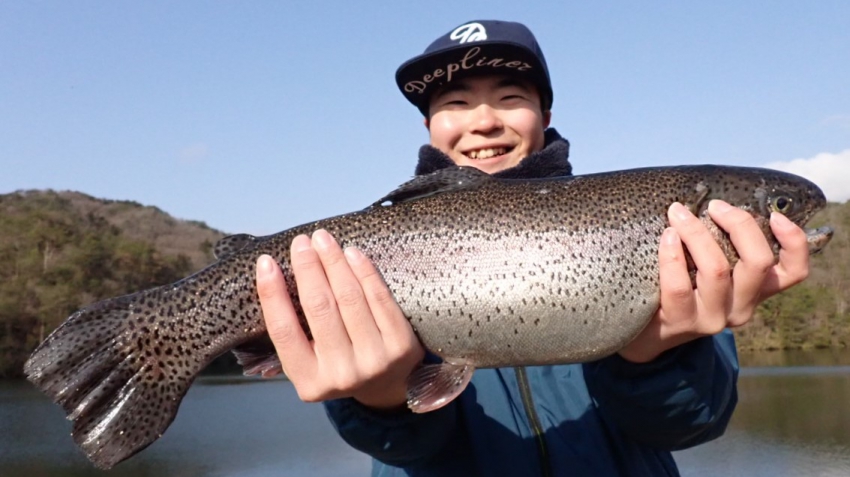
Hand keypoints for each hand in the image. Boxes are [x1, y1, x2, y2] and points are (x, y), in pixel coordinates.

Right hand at [256, 229, 423, 409]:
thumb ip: (294, 330)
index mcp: (308, 381)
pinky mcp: (401, 345)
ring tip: (323, 240)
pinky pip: (379, 298)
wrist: (390, 386)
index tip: (266, 261)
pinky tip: (352, 253)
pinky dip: (364, 271)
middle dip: (307, 267)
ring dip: (334, 262)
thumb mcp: (311, 362)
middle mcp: (340, 374)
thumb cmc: (340, 363)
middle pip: (318, 307)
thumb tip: (272, 273)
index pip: (283, 331)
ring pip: (349, 298)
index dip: (272, 293)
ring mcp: (373, 361)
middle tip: (301, 241)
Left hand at [618, 200, 809, 362]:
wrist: (648, 333)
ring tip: (678, 214)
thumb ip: (724, 246)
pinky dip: (672, 255)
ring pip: (717, 269)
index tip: (775, 215)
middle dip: (738, 224)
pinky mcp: (682, 322)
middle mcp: (741, 306)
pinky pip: (679, 285)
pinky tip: (667, 237)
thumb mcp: (710, 270)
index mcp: (756, 290)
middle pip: (758, 262)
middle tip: (714, 206)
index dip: (794, 242)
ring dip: (697, 233)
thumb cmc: (681, 287)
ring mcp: (713, 318)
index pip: (794, 271)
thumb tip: (717, 203)